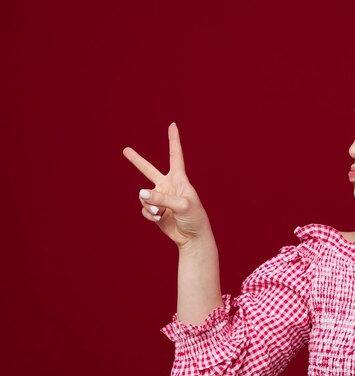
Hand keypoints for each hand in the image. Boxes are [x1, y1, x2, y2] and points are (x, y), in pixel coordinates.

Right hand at [123, 123, 211, 247]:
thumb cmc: (194, 218)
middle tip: (125, 150)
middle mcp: (168, 185)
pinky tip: (159, 219)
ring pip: (144, 196)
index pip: (175, 155)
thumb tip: (141, 193)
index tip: (173, 125)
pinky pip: (145, 209)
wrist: (192, 238)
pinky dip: (150, 214)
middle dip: (136, 160)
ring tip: (161, 212)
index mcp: (180, 179)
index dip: (173, 140)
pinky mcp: (155, 211)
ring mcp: (160, 198)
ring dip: (150, 204)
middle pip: (148, 170)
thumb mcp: (182, 205)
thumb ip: (162, 197)